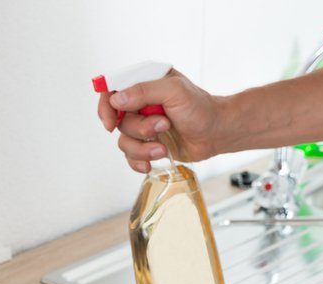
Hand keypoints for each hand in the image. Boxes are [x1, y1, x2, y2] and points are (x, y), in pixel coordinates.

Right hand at [97, 69, 223, 171]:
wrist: (216, 133)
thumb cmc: (201, 108)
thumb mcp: (174, 91)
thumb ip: (144, 91)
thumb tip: (116, 100)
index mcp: (144, 83)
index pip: (111, 90)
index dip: (106, 107)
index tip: (111, 123)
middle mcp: (140, 104)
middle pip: (118, 121)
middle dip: (139, 130)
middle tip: (163, 126)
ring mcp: (143, 125)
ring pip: (124, 141)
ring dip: (142, 148)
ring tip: (163, 148)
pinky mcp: (147, 143)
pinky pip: (130, 156)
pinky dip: (139, 161)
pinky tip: (153, 162)